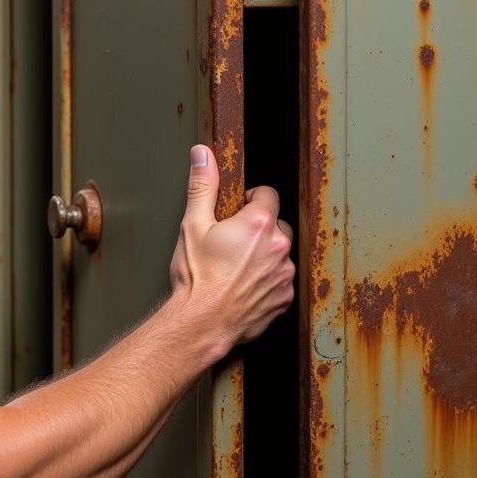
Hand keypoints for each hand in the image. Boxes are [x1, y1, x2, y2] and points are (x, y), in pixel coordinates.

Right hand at [168, 145, 294, 349]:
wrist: (202, 322)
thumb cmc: (196, 277)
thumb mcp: (192, 224)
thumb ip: (202, 185)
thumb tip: (202, 155)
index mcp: (258, 223)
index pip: (267, 194)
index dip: (250, 199)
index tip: (236, 209)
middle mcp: (278, 247)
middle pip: (276, 223)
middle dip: (258, 227)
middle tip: (231, 240)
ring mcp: (284, 274)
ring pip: (279, 253)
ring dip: (264, 254)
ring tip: (234, 265)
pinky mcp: (284, 298)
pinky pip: (280, 280)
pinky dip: (266, 279)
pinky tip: (242, 284)